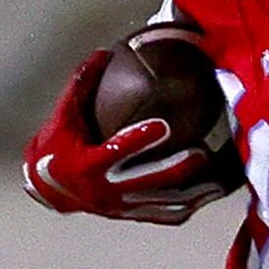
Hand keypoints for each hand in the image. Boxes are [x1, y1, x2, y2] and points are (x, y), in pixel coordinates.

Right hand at [21, 52, 231, 224]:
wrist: (49, 189)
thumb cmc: (57, 146)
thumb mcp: (64, 115)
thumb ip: (82, 85)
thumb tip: (103, 52)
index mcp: (88, 166)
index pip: (117, 152)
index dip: (140, 140)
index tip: (164, 125)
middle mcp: (106, 191)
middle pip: (148, 182)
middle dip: (176, 169)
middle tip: (201, 154)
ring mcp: (121, 207)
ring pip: (162, 205)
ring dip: (192, 194)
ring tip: (219, 182)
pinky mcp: (131, 215)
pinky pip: (164, 216)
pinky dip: (187, 206)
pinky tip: (209, 196)